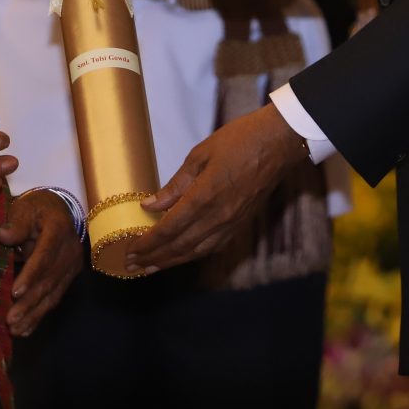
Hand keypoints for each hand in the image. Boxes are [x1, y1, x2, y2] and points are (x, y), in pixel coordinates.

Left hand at [0, 190, 83, 335]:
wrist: (59, 210)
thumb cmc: (36, 208)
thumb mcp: (25, 207)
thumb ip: (16, 223)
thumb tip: (3, 236)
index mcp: (58, 229)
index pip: (45, 255)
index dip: (31, 275)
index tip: (15, 292)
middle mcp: (70, 250)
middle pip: (49, 280)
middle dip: (30, 302)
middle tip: (11, 320)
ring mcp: (71, 266)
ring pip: (53, 294)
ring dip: (34, 314)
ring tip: (16, 330)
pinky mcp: (68, 277)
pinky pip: (54, 298)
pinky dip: (40, 315)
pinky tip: (26, 330)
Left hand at [124, 105, 307, 272]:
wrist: (279, 143)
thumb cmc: (239, 140)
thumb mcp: (200, 154)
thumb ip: (175, 185)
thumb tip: (150, 205)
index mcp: (204, 197)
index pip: (168, 230)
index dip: (147, 243)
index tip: (129, 250)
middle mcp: (218, 217)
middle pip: (179, 247)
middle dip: (153, 258)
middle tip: (130, 265)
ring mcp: (231, 223)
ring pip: (196, 252)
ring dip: (170, 262)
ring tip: (150, 268)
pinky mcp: (241, 224)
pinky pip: (213, 247)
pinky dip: (193, 255)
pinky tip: (181, 256)